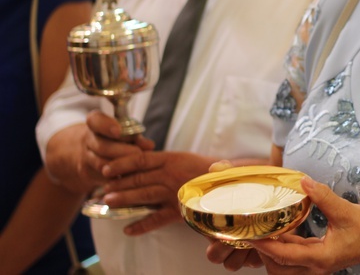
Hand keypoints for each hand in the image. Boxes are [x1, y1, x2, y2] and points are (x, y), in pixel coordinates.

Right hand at [81, 111, 152, 186]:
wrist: (89, 155)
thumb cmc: (114, 138)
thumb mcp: (123, 132)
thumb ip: (136, 137)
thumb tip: (149, 145)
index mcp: (96, 124)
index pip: (96, 120)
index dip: (106, 126)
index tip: (118, 131)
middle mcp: (88, 140)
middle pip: (102, 146)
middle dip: (122, 151)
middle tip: (139, 154)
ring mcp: (86, 158)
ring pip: (101, 164)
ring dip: (120, 166)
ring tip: (137, 167)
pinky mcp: (89, 174)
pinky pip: (103, 178)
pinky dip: (118, 179)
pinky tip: (131, 178)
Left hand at [100, 150, 214, 234]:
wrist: (227, 182)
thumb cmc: (205, 169)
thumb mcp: (183, 158)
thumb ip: (164, 161)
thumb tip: (140, 163)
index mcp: (171, 159)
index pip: (140, 160)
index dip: (121, 164)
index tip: (106, 169)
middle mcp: (170, 174)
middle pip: (138, 178)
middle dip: (118, 184)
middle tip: (102, 189)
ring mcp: (174, 192)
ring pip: (144, 195)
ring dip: (124, 199)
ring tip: (108, 203)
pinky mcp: (180, 209)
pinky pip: (157, 219)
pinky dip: (142, 226)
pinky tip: (128, 230)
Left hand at [210, 177, 359, 273]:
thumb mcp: (346, 211)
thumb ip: (323, 197)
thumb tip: (304, 181)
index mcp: (321, 257)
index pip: (284, 255)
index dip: (264, 245)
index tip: (249, 233)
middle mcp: (316, 266)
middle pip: (279, 268)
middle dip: (263, 253)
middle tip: (254, 231)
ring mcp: (317, 265)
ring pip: (285, 266)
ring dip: (272, 252)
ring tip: (264, 230)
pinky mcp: (319, 259)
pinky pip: (294, 258)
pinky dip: (284, 247)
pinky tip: (280, 229)